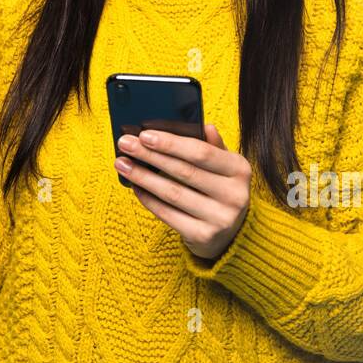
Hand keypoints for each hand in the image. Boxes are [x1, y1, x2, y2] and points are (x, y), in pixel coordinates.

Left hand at [115, 123, 251, 262]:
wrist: (232, 234)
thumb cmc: (221, 190)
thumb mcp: (224, 166)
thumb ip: (213, 146)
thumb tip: (204, 126)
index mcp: (240, 170)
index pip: (201, 152)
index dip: (171, 143)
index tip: (144, 134)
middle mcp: (234, 195)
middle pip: (183, 171)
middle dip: (150, 156)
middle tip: (125, 144)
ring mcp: (220, 218)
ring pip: (172, 193)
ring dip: (143, 177)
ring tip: (122, 164)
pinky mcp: (203, 236)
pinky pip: (168, 214)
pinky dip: (148, 199)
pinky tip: (135, 186)